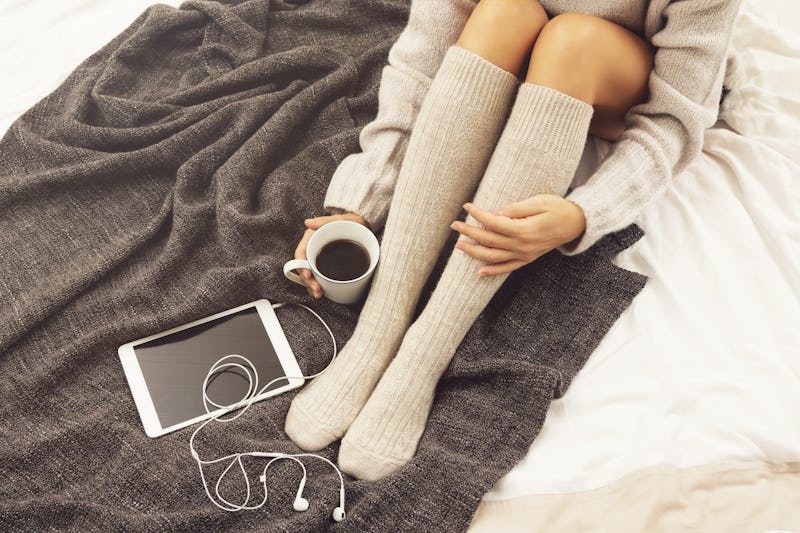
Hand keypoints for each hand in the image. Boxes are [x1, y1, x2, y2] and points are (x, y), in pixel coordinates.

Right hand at [294, 211, 368, 297]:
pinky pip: (319, 276)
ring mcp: (319, 257)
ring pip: (311, 274)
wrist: (362, 226)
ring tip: (319, 293)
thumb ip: (324, 221)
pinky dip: (319, 285)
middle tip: (317, 289)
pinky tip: (322, 291)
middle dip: (308, 281)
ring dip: (312, 286)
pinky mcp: (327, 264)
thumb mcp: (340, 220)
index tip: (308, 275)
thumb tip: (309, 223)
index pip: (300, 253)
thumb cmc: (351, 222)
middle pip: (304, 267)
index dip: (301, 266)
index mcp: (312, 237)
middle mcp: (313, 248)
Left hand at [450, 194, 585, 276]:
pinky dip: (493, 271)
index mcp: (525, 229)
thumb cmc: (558, 208)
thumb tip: (496, 214)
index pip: (494, 223)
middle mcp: (523, 245)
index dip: (478, 215)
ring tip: (460, 245)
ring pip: (494, 257)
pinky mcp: (528, 259)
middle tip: (455, 225)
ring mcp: (525, 254)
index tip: (466, 206)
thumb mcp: (539, 201)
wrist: (577, 224)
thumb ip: (516, 209)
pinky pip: (507, 268)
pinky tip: (479, 272)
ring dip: (475, 252)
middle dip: (470, 232)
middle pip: (489, 240)